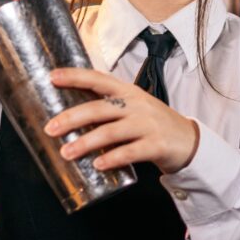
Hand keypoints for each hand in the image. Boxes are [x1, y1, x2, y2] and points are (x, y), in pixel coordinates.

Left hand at [44, 68, 199, 173]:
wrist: (189, 140)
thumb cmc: (153, 123)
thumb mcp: (133, 106)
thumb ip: (108, 106)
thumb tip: (69, 113)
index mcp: (127, 91)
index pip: (98, 79)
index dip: (75, 76)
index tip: (53, 77)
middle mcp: (136, 104)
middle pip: (100, 108)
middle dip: (72, 117)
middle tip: (51, 128)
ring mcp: (147, 124)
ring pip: (111, 132)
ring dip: (86, 142)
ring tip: (67, 152)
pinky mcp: (156, 145)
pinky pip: (130, 152)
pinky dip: (112, 158)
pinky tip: (98, 163)